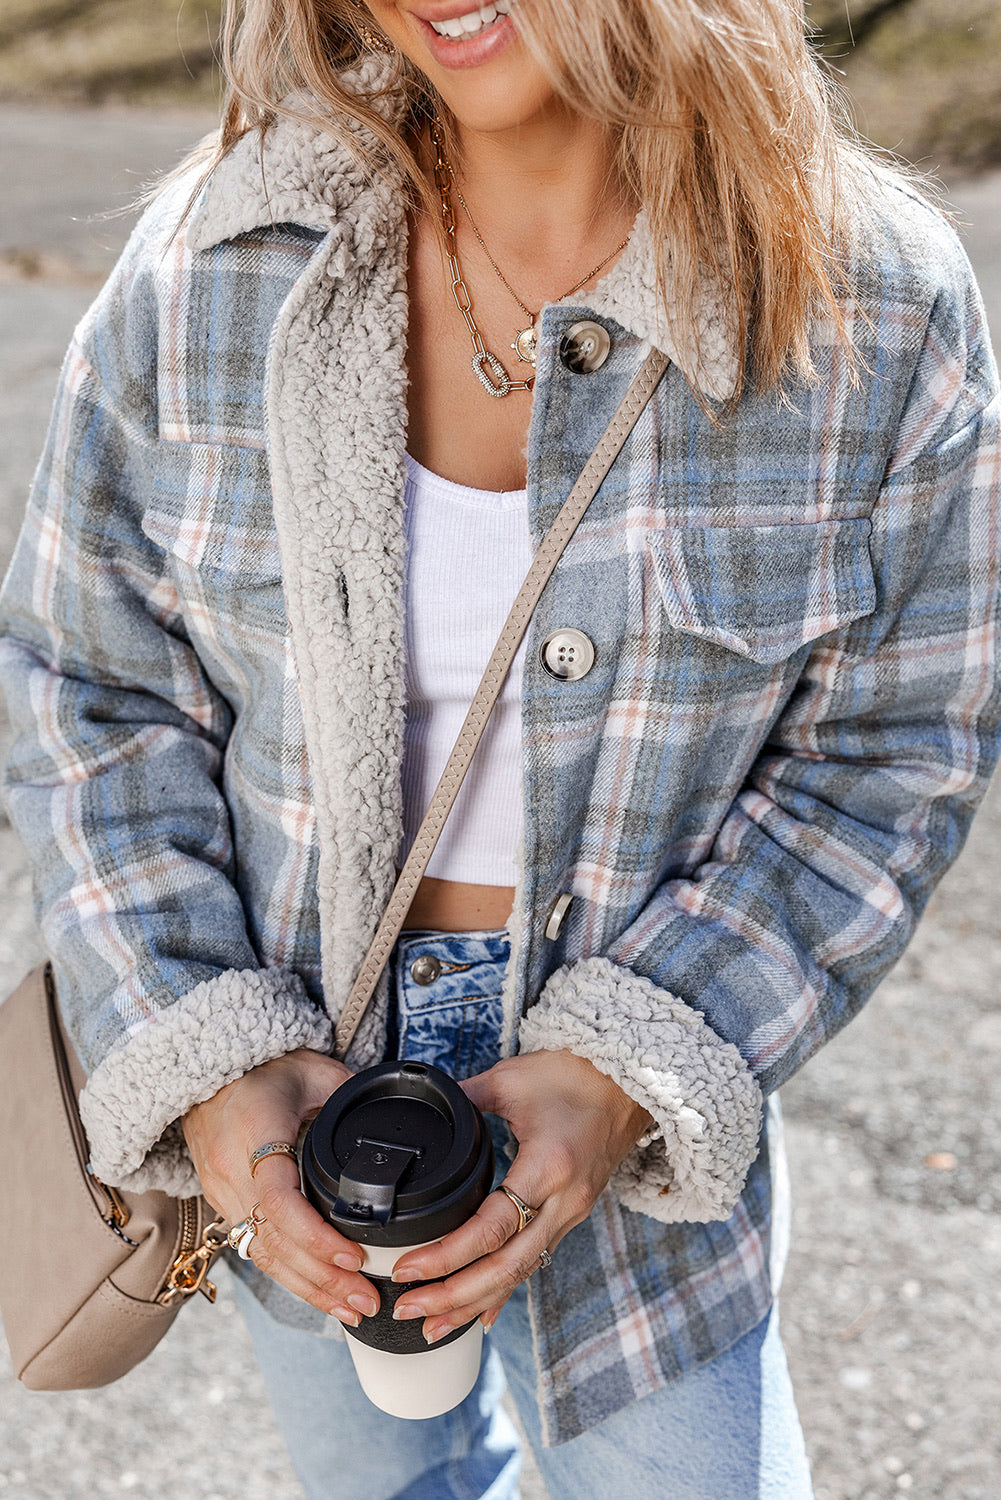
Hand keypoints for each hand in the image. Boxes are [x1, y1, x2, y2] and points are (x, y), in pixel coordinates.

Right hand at [181, 1050, 381, 1326]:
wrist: (206, 1071)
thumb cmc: (265, 1068)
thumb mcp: (315, 1070)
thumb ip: (349, 1096)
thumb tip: (391, 1123)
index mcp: (255, 1134)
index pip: (279, 1200)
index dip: (316, 1236)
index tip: (355, 1256)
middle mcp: (231, 1172)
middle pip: (274, 1242)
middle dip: (323, 1279)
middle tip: (368, 1300)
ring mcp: (223, 1193)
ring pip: (263, 1255)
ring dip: (309, 1288)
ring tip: (353, 1310)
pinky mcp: (224, 1205)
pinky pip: (256, 1248)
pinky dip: (290, 1276)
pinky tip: (321, 1294)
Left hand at [389, 1050, 652, 1343]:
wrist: (629, 1080)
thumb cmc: (572, 1074)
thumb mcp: (510, 1080)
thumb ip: (463, 1100)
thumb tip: (422, 1110)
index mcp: (546, 1167)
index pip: (491, 1228)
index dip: (446, 1255)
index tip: (407, 1268)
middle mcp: (563, 1200)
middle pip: (506, 1267)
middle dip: (454, 1295)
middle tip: (408, 1309)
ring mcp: (572, 1212)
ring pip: (520, 1272)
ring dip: (475, 1301)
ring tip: (432, 1326)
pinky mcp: (572, 1214)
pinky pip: (534, 1260)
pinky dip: (504, 1289)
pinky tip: (480, 1315)